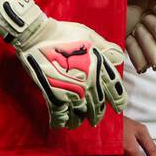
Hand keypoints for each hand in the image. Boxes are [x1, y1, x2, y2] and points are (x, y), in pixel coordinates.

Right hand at [0, 0, 126, 128]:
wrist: (36, 36)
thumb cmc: (64, 33)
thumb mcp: (90, 36)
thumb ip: (106, 48)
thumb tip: (118, 58)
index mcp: (99, 68)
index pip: (115, 90)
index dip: (118, 101)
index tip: (118, 107)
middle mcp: (88, 83)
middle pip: (97, 107)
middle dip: (97, 114)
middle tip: (95, 117)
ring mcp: (71, 92)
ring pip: (80, 115)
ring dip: (79, 120)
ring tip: (77, 121)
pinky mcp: (53, 96)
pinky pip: (59, 117)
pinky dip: (61, 122)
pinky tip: (61, 122)